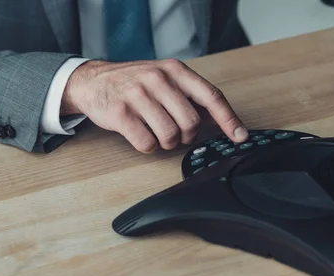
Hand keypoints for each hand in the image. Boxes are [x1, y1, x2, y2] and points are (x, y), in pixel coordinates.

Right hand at [61, 58, 248, 152]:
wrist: (93, 80)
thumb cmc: (133, 83)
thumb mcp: (164, 79)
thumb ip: (190, 96)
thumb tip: (220, 120)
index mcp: (174, 70)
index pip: (210, 96)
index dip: (228, 119)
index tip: (240, 135)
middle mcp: (158, 79)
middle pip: (191, 122)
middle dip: (187, 135)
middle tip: (177, 131)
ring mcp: (138, 95)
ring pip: (170, 136)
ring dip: (167, 142)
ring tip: (157, 133)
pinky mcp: (121, 114)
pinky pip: (147, 143)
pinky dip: (148, 146)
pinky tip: (141, 134)